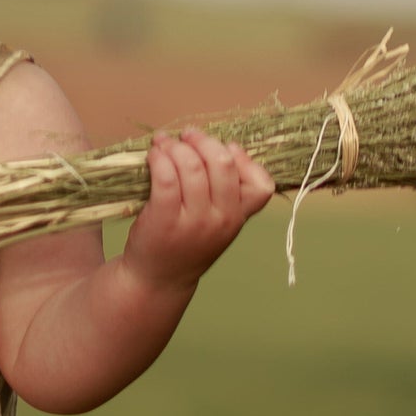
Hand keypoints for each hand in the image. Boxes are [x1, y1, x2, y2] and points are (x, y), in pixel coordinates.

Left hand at [122, 126, 274, 291]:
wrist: (158, 280)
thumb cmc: (186, 243)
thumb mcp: (218, 222)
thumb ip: (227, 192)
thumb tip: (228, 148)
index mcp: (238, 217)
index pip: (261, 185)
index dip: (245, 159)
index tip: (225, 148)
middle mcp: (222, 219)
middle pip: (222, 164)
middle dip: (203, 141)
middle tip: (187, 135)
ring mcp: (194, 221)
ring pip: (193, 167)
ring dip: (176, 147)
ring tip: (164, 143)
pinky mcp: (165, 219)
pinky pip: (166, 177)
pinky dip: (159, 159)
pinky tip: (153, 156)